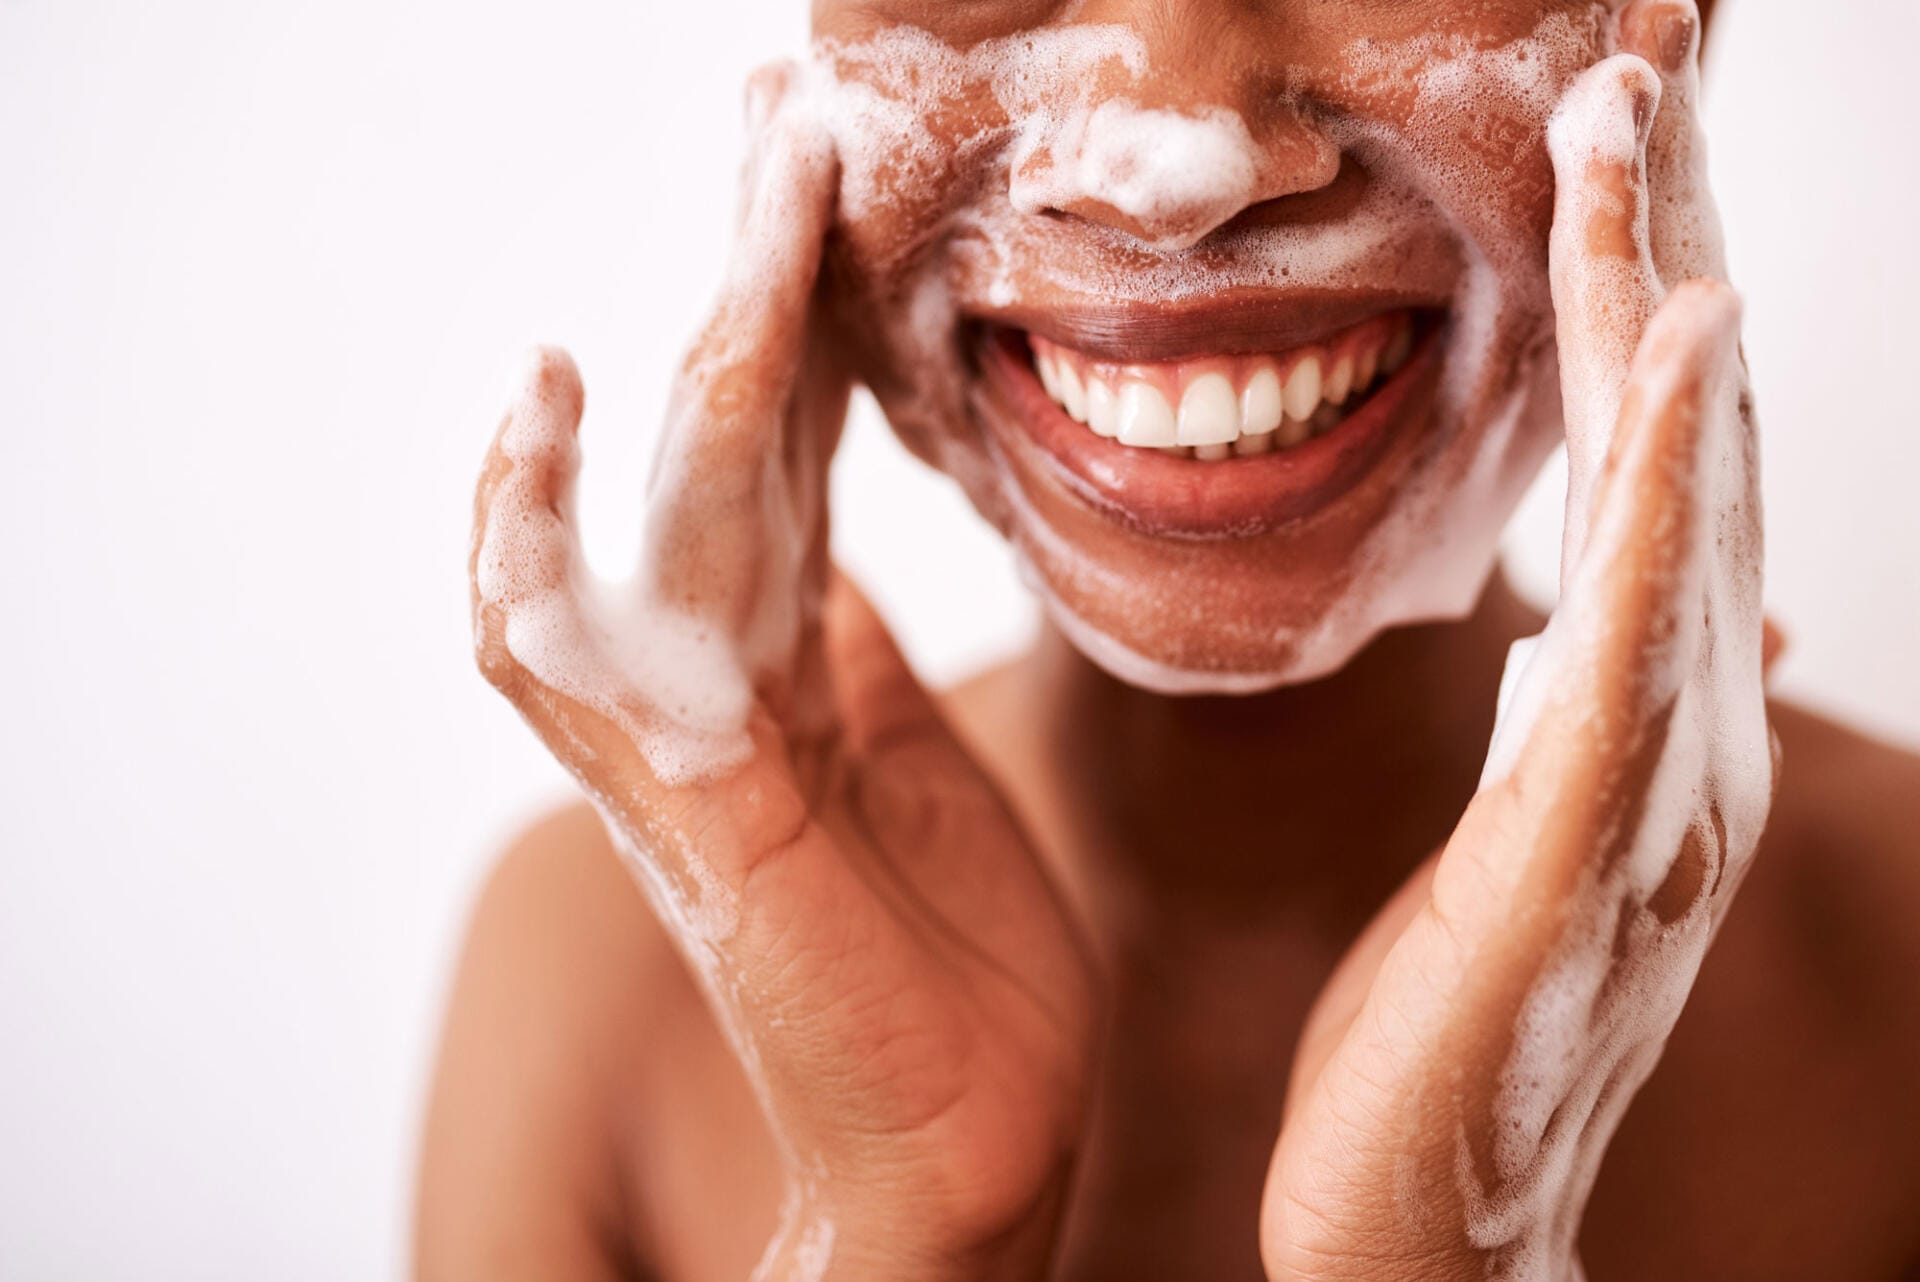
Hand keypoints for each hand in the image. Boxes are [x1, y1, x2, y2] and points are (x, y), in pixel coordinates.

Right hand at [469, 66, 1095, 1280]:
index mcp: (794, 662)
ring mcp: (692, 740)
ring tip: (751, 192)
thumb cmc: (952, 972)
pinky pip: (569, 650)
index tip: (830, 180)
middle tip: (790, 116)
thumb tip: (832, 547)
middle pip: (729, 436)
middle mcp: (725, 678)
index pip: (785, 442)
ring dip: (705, 343)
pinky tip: (547, 405)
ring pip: (670, 502)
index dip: (803, 310)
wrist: (963, 1152)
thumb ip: (853, 653)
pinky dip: (532, 528)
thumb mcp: (917, 764)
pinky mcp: (694, 812)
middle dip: (759, 275)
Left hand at [1259, 5, 1774, 1278]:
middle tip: (1644, 55)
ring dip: (1670, 311)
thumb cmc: (1439, 1031)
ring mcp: (1655, 793)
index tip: (1607, 130)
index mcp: (1635, 715)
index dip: (1642, 287)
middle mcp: (1679, 729)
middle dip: (1669, 245)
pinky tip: (1681, 356)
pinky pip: (1632, 643)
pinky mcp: (1582, 860)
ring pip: (1677, 508)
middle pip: (1683, 444)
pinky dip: (1663, 493)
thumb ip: (1555, 709)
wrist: (1425, 1229)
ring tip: (1644, 137)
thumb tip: (1590, 597)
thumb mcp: (1502, 834)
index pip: (1646, 461)